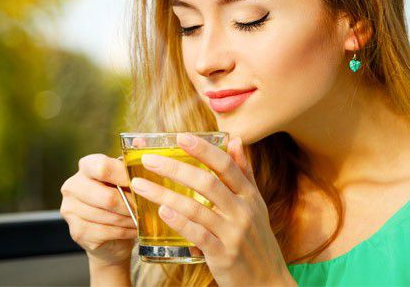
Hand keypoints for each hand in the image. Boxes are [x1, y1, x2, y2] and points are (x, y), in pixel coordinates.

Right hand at [60, 154, 137, 266]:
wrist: (110, 231)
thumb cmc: (121, 197)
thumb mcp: (127, 176)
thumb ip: (132, 159)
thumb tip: (140, 141)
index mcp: (86, 166)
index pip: (102, 167)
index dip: (124, 177)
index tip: (141, 184)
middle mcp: (73, 186)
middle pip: (107, 197)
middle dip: (130, 205)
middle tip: (145, 208)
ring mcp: (70, 209)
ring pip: (108, 216)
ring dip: (129, 219)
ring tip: (141, 218)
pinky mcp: (76, 231)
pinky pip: (106, 232)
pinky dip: (124, 231)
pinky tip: (132, 229)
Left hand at [129, 134, 295, 286]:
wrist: (268, 282)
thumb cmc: (257, 240)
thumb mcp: (256, 204)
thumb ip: (244, 172)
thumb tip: (235, 140)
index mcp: (249, 195)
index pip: (225, 165)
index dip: (203, 149)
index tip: (180, 137)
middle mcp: (243, 211)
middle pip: (207, 182)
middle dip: (175, 168)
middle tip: (149, 159)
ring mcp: (233, 233)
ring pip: (197, 208)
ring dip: (166, 194)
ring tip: (141, 185)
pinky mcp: (223, 255)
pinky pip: (198, 235)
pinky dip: (180, 222)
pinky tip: (162, 212)